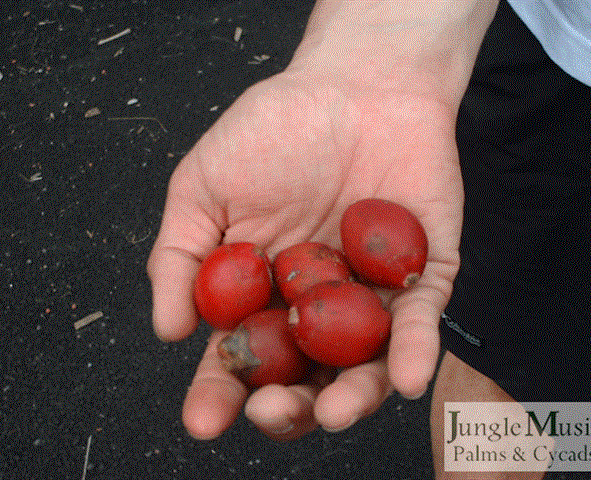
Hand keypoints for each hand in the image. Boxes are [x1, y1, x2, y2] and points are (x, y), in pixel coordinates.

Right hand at [146, 66, 462, 439]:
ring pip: (364, 365)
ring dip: (352, 397)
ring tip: (336, 410)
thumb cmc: (273, 130)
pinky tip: (404, 378)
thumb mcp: (202, 188)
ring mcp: (369, 294)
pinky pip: (421, 322)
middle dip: (287, 406)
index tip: (204, 419)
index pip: (238, 356)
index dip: (219, 392)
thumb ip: (180, 258)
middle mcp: (314, 304)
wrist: (353, 83)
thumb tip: (168, 332)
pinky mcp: (422, 275)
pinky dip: (414, 352)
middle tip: (271, 410)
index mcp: (261, 291)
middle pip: (303, 375)